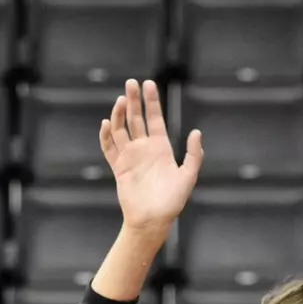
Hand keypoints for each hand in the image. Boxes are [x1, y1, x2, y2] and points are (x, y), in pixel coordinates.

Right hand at [100, 79, 203, 231]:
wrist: (153, 220)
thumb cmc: (172, 202)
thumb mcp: (188, 176)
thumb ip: (193, 155)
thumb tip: (197, 132)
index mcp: (161, 147)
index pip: (154, 118)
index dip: (151, 101)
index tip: (148, 84)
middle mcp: (144, 149)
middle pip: (136, 118)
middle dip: (133, 100)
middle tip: (130, 82)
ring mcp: (130, 157)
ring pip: (121, 129)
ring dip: (119, 114)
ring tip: (120, 100)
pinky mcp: (118, 167)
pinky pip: (109, 148)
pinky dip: (106, 135)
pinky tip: (106, 122)